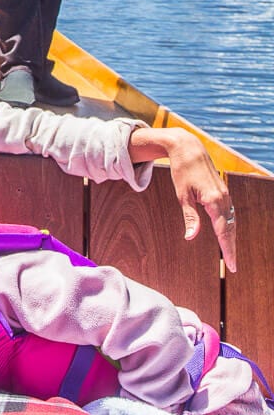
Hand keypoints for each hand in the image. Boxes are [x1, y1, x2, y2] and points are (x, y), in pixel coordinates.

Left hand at [165, 130, 236, 271]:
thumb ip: (190, 217)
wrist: (188, 148)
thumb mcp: (182, 195)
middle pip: (230, 229)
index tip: (231, 265)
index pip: (223, 231)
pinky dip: (229, 225)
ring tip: (230, 254)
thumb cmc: (182, 171)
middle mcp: (223, 198)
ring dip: (231, 237)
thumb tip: (191, 237)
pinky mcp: (222, 191)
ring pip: (231, 221)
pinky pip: (229, 213)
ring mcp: (224, 194)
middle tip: (232, 266)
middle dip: (231, 248)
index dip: (228, 250)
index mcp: (213, 200)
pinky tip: (226, 233)